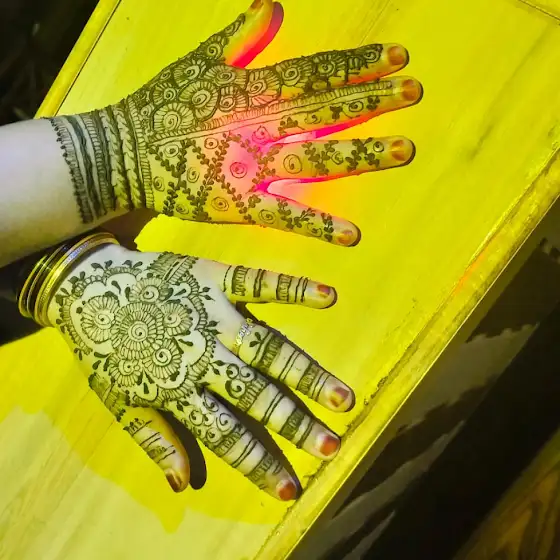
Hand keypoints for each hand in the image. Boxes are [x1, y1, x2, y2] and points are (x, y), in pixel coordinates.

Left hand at [48, 241, 353, 498]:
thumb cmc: (105, 348)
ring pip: (268, 349)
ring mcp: (212, 315)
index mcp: (176, 390)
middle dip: (294, 424)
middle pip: (255, 396)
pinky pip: (259, 282)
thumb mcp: (118, 402)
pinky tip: (327, 298)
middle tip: (331, 445)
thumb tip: (185, 486)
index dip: (259, 464)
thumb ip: (155, 441)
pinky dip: (293, 289)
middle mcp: (201, 356)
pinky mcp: (214, 278)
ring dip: (307, 374)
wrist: (86, 285)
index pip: (226, 436)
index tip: (292, 486)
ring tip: (342, 397)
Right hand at [51, 0, 420, 245]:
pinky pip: (285, 216)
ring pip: (316, 158)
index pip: (315, 72)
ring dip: (361, 154)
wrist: (122, 154)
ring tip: (405, 150)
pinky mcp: (239, 205)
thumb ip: (241, 36)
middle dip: (372, 99)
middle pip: (325, 110)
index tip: (396, 58)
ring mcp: (251, 166)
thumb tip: (272, 4)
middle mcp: (259, 125)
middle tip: (414, 91)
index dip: (356, 65)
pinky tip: (352, 236)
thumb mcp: (199, 61)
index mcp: (252, 89)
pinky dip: (318, 226)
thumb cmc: (161, 106)